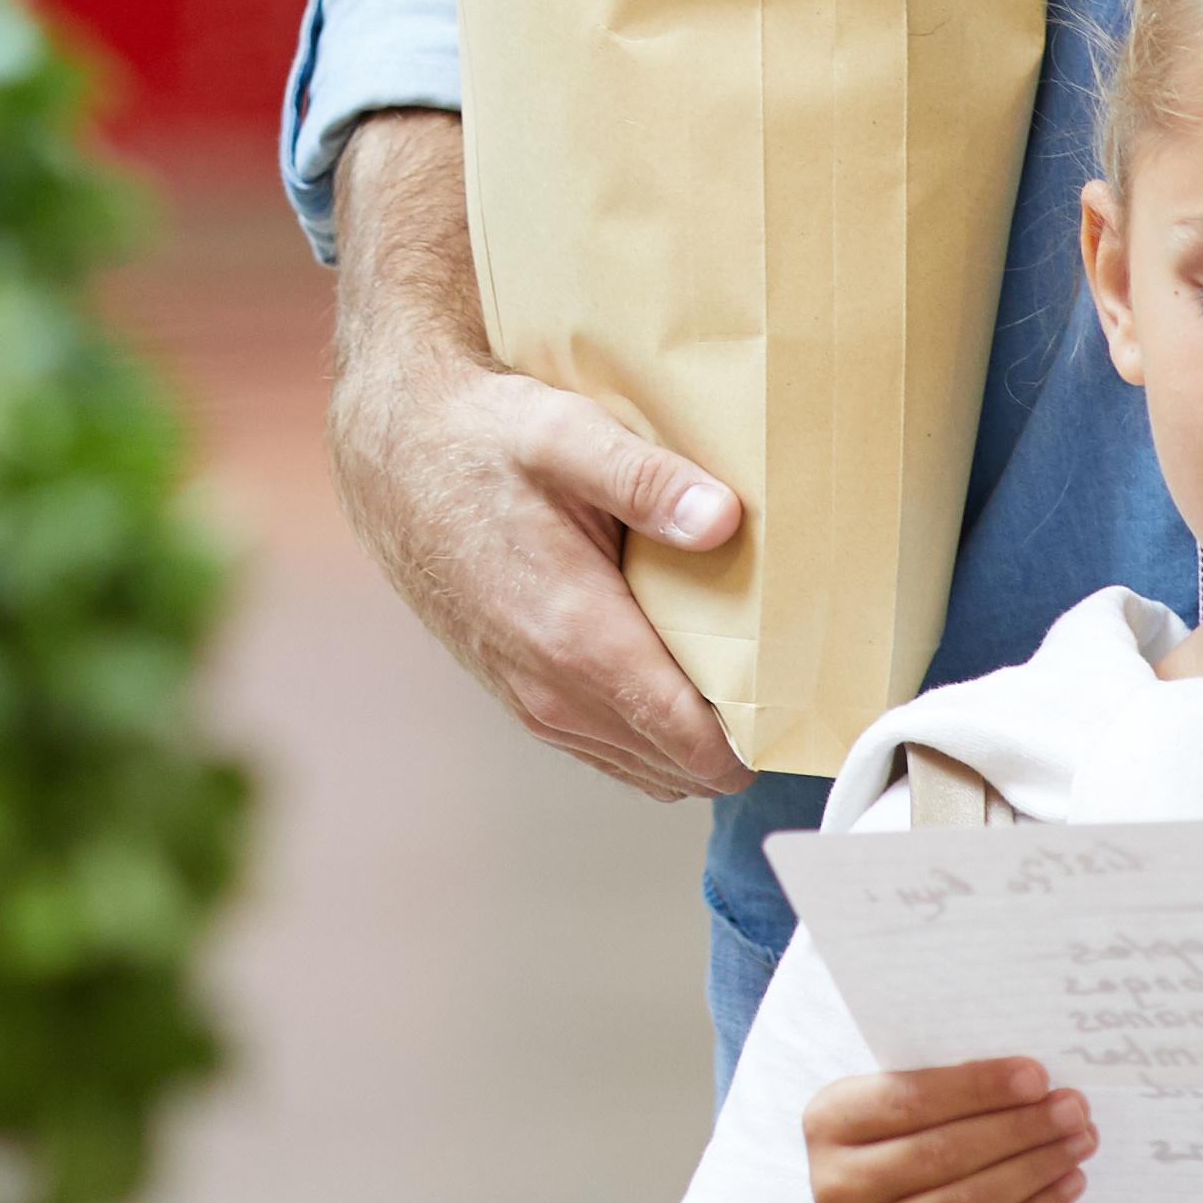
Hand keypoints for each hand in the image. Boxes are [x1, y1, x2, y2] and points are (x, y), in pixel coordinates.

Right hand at [327, 113, 751, 796]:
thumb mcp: (564, 434)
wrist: (390, 450)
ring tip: (738, 668)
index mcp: (577, 639)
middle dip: (740, 736)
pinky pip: (610, 746)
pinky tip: (672, 663)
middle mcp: (554, 693)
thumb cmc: (481, 436)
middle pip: (685, 768)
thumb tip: (725, 519)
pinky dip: (650, 728)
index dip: (766, 735)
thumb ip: (647, 479)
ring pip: (648, 765)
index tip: (812, 693)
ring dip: (692, 735)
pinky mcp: (520, 695)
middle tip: (790, 671)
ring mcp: (533, 702)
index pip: (700, 746)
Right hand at [797, 1060, 1089, 1202]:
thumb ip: (940, 1092)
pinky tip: (1067, 1184)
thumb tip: (1030, 1079)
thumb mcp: (892, 1113)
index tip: (1036, 1075)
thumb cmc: (896, 1149)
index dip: (976, 1088)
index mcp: (828, 1122)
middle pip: (943, 1152)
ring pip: (968, 1201)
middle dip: (1018, 1128)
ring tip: (1079, 1141)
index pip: (908, 1099)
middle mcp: (837, 1185)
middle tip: (1073, 1109)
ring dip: (1034, 1168)